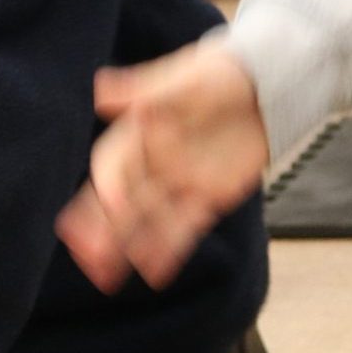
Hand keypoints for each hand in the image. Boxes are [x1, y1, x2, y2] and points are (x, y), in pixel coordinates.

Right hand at [56, 40, 269, 294]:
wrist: (267, 85)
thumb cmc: (222, 74)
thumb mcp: (187, 79)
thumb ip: (146, 89)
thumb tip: (99, 89)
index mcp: (138, 131)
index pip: (115, 163)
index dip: (111, 184)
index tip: (111, 204)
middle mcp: (151, 160)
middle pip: (119, 199)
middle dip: (101, 227)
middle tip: (85, 255)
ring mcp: (177, 181)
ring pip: (144, 220)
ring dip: (125, 248)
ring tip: (105, 278)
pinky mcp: (205, 197)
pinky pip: (182, 228)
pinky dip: (167, 250)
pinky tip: (153, 274)